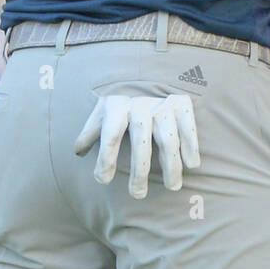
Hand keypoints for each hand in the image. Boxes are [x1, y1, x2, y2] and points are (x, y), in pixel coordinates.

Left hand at [73, 93, 199, 198]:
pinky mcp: (182, 104)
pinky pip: (187, 127)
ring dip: (170, 165)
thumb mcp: (102, 113)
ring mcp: (162, 104)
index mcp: (116, 105)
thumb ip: (90, 132)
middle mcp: (140, 104)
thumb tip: (78, 152)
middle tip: (137, 194)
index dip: (105, 158)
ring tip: (172, 187)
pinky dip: (191, 145)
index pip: (110, 134)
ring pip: (167, 138)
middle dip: (138, 170)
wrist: (149, 73)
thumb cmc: (121, 105)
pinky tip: (191, 165)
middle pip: (140, 140)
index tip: (103, 180)